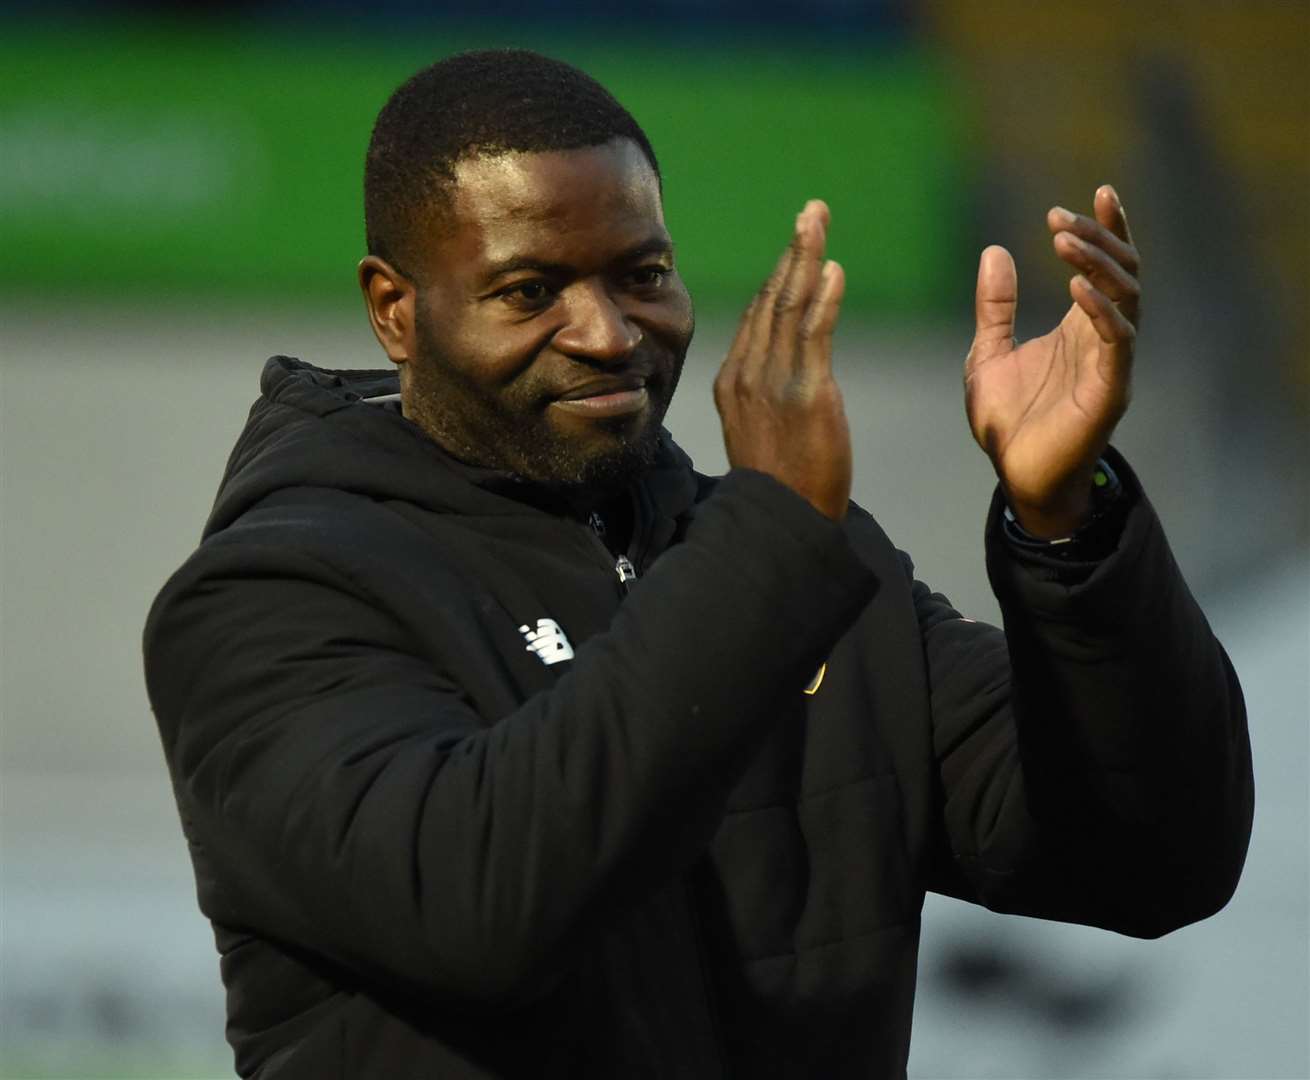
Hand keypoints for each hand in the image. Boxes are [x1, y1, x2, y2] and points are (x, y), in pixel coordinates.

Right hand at [714, 201, 851, 520]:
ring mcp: (773, 382)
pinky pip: (813, 334)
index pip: (757, 317)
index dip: (779, 277)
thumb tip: (782, 371)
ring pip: (789, 306)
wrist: (781, 520)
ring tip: (818, 220)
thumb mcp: (758, 432)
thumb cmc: (779, 484)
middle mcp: (747, 374)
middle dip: (793, 251)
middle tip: (812, 212)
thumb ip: (764, 395)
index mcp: (733, 382)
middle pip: (771, 299)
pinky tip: (833, 269)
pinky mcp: (806, 393)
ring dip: (806, 257)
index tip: (797, 248)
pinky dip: (823, 298)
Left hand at [965, 185, 1139, 537]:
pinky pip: (1117, 341)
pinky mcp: (1109, 390)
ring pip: (1125, 298)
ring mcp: (1111, 363)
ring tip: (1064, 240)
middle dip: (1096, 239)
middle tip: (1060, 217)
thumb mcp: (987, 353)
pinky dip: (1100, 311)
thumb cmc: (1008, 422)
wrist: (1015, 477)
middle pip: (1121, 273)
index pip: (1106, 267)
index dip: (1107, 229)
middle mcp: (1103, 338)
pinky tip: (1077, 287)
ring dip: (1097, 265)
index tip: (1099, 191)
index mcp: (1079, 327)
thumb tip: (994, 252)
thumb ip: (995, 307)